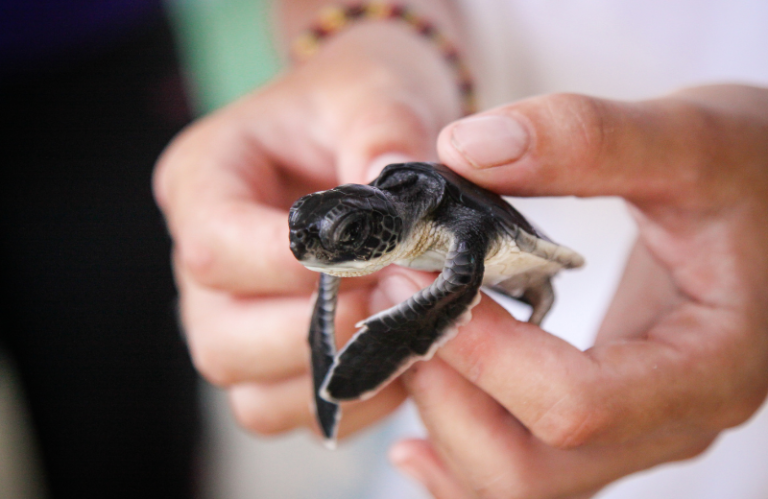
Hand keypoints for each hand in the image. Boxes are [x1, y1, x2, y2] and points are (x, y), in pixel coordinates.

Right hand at [152, 21, 462, 438]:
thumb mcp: (372, 93)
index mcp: (203, 181)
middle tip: (397, 299)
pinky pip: (291, 410)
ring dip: (334, 378)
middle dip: (318, 334)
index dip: (293, 269)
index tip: (379, 260)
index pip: (215, 249)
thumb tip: (402, 219)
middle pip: (220, 339)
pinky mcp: (272, 352)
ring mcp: (232, 313)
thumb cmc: (357, 100)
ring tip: (403, 332)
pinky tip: (399, 359)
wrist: (364, 124)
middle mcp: (202, 260)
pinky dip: (347, 403)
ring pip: (251, 393)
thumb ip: (383, 140)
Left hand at [387, 85, 767, 497]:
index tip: (419, 280)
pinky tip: (418, 427)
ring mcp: (637, 428)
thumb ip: (589, 139)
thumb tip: (466, 149)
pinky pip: (525, 467)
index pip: (575, 405)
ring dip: (443, 419)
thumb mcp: (689, 137)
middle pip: (530, 468)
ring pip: (517, 478)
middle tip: (395, 308)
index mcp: (707, 367)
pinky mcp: (609, 414)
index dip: (481, 353)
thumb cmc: (757, 170)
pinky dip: (461, 451)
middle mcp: (671, 420)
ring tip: (402, 340)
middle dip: (444, 394)